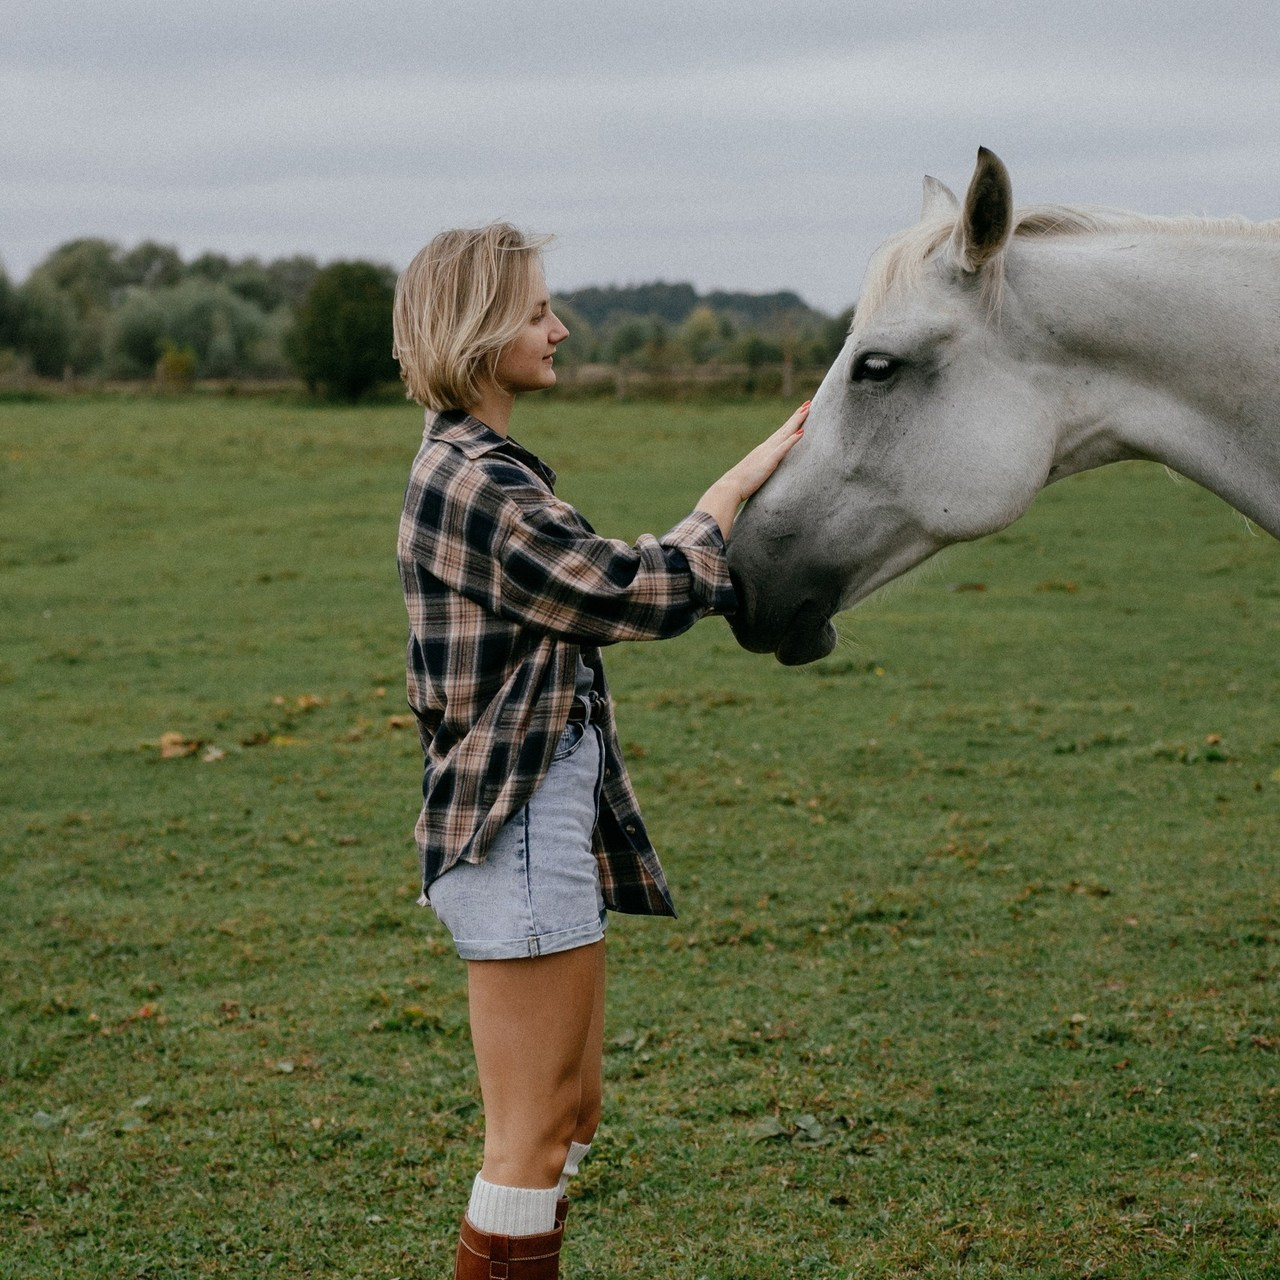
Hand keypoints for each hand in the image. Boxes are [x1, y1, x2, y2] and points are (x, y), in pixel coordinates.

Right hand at [696, 401, 808, 537]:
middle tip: (808, 403)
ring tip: (807, 410)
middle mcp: (766, 448)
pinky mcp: (768, 462)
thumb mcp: (755, 472)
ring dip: (797, 421)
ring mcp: (767, 453)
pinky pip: (783, 449)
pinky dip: (792, 440)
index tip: (800, 412)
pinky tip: (802, 432)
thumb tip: (766, 470)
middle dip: (797, 416)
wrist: (729, 487)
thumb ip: (762, 468)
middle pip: (785, 429)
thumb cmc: (740, 484)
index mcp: (763, 450)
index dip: (791, 422)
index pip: (781, 433)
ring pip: (785, 434)